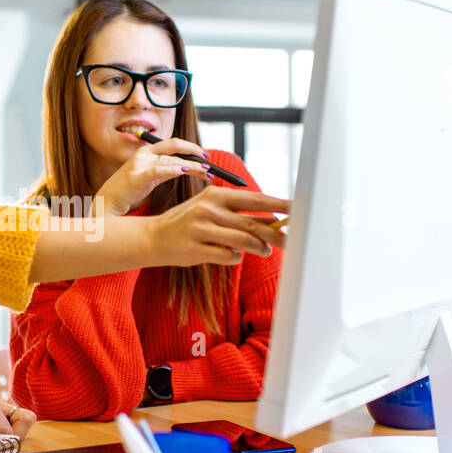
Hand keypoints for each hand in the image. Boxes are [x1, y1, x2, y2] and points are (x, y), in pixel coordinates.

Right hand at [93, 137, 211, 216]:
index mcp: (147, 152)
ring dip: (192, 165)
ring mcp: (139, 164)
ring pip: (171, 159)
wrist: (106, 205)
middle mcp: (143, 154)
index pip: (174, 144)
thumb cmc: (127, 193)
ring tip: (205, 172)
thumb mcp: (149, 179)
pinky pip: (159, 170)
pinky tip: (185, 171)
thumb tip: (186, 168)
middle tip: (210, 161)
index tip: (206, 157)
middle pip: (174, 145)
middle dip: (195, 151)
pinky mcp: (136, 177)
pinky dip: (174, 169)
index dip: (192, 148)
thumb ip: (165, 171)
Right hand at [147, 187, 290, 266]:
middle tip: (292, 241)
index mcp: (216, 194)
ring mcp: (201, 229)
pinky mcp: (196, 249)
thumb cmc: (188, 223)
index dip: (278, 205)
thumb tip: (275, 221)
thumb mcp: (212, 211)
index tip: (297, 209)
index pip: (255, 200)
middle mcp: (208, 209)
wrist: (153, 237)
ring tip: (266, 251)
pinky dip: (236, 257)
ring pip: (243, 241)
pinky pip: (228, 256)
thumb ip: (241, 215)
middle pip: (253, 223)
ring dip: (259, 248)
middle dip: (276, 234)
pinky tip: (234, 255)